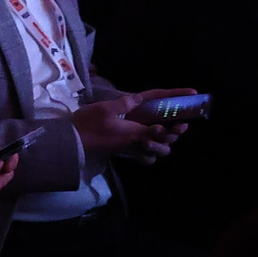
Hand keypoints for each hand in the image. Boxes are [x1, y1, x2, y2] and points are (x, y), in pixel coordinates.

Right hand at [72, 90, 188, 163]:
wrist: (72, 143)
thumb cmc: (88, 124)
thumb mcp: (105, 108)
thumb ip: (125, 103)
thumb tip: (139, 98)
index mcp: (135, 133)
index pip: (162, 132)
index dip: (176, 128)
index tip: (185, 121)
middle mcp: (135, 145)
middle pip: (163, 148)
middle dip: (173, 139)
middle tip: (178, 127)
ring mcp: (128, 151)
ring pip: (153, 155)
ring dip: (161, 148)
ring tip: (163, 137)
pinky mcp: (121, 153)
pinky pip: (141, 158)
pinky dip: (148, 155)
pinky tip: (144, 145)